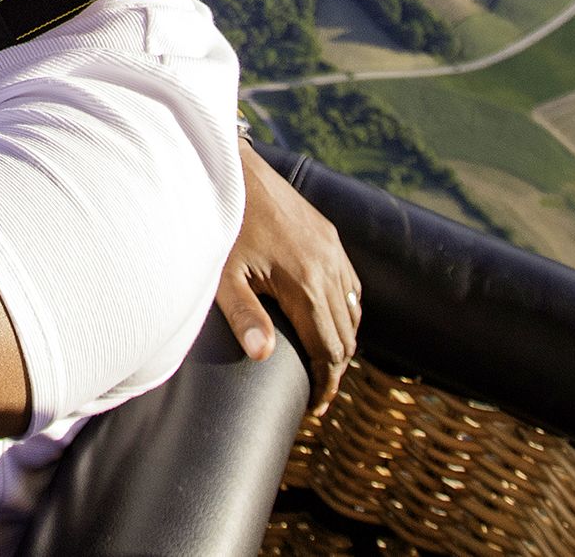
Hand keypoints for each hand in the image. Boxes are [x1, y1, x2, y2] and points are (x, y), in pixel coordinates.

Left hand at [214, 142, 359, 415]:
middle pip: (346, 334)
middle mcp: (329, 267)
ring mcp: (332, 248)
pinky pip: (350, 281)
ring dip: (343, 338)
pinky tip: (330, 317)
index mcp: (306, 284)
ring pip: (353, 309)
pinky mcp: (327, 233)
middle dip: (335, 367)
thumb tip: (263, 356)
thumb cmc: (221, 224)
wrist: (230, 170)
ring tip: (323, 361)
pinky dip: (346, 307)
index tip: (316, 405)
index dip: (326, 383)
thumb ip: (245, 316)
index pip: (329, 349)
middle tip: (319, 392)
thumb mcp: (223, 276)